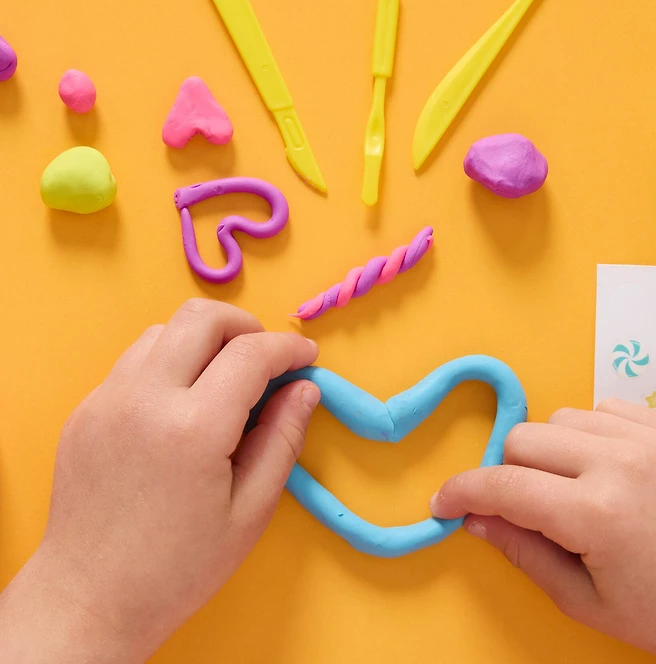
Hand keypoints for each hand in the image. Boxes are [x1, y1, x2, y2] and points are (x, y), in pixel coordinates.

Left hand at [0, 299, 319, 662]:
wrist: (89, 598)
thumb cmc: (179, 567)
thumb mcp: (250, 511)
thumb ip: (283, 439)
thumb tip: (306, 388)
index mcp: (193, 429)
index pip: (251, 353)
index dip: (289, 347)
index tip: (307, 357)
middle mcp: (145, 399)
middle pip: (202, 317)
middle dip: (246, 326)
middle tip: (266, 361)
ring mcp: (107, 399)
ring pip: (165, 329)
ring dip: (204, 341)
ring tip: (223, 381)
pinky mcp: (86, 409)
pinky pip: (135, 360)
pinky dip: (171, 362)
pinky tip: (182, 403)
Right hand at [431, 400, 655, 663]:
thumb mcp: (584, 600)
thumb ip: (521, 551)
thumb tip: (475, 518)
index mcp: (597, 514)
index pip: (503, 485)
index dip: (462, 491)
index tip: (444, 502)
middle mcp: (622, 463)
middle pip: (524, 438)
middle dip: (507, 473)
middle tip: (521, 506)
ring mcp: (653, 438)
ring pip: (560, 417)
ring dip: (549, 450)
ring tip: (569, 488)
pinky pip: (605, 407)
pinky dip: (590, 432)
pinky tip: (605, 466)